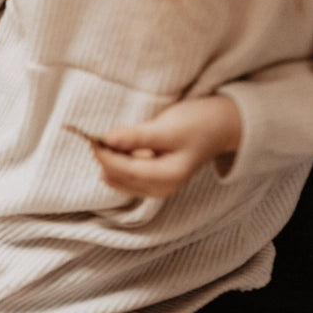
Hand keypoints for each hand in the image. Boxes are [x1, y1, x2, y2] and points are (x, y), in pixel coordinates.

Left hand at [92, 95, 241, 197]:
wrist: (219, 127)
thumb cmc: (198, 123)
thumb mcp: (168, 128)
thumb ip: (137, 136)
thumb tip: (106, 139)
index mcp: (167, 177)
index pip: (123, 170)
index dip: (104, 154)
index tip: (92, 137)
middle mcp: (160, 189)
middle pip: (117, 177)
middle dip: (106, 157)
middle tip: (98, 135)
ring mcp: (155, 188)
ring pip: (117, 178)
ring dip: (110, 159)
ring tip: (113, 138)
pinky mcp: (150, 182)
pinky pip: (123, 176)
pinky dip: (117, 161)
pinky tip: (123, 146)